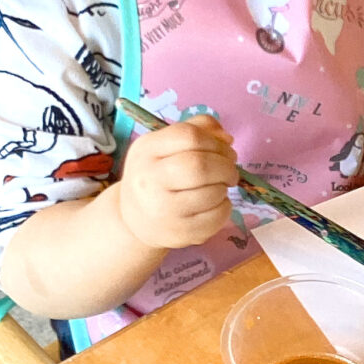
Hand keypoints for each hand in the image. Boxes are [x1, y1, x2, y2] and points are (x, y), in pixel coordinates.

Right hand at [116, 116, 237, 250]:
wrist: (133, 219)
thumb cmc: (156, 176)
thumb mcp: (164, 146)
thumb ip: (197, 130)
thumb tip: (227, 139)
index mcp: (146, 150)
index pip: (188, 136)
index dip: (215, 141)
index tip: (226, 150)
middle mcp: (149, 180)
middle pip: (200, 165)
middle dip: (226, 166)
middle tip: (230, 172)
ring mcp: (163, 210)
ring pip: (212, 192)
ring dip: (224, 188)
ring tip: (217, 188)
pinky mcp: (180, 233)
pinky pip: (217, 216)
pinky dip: (224, 208)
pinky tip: (213, 206)